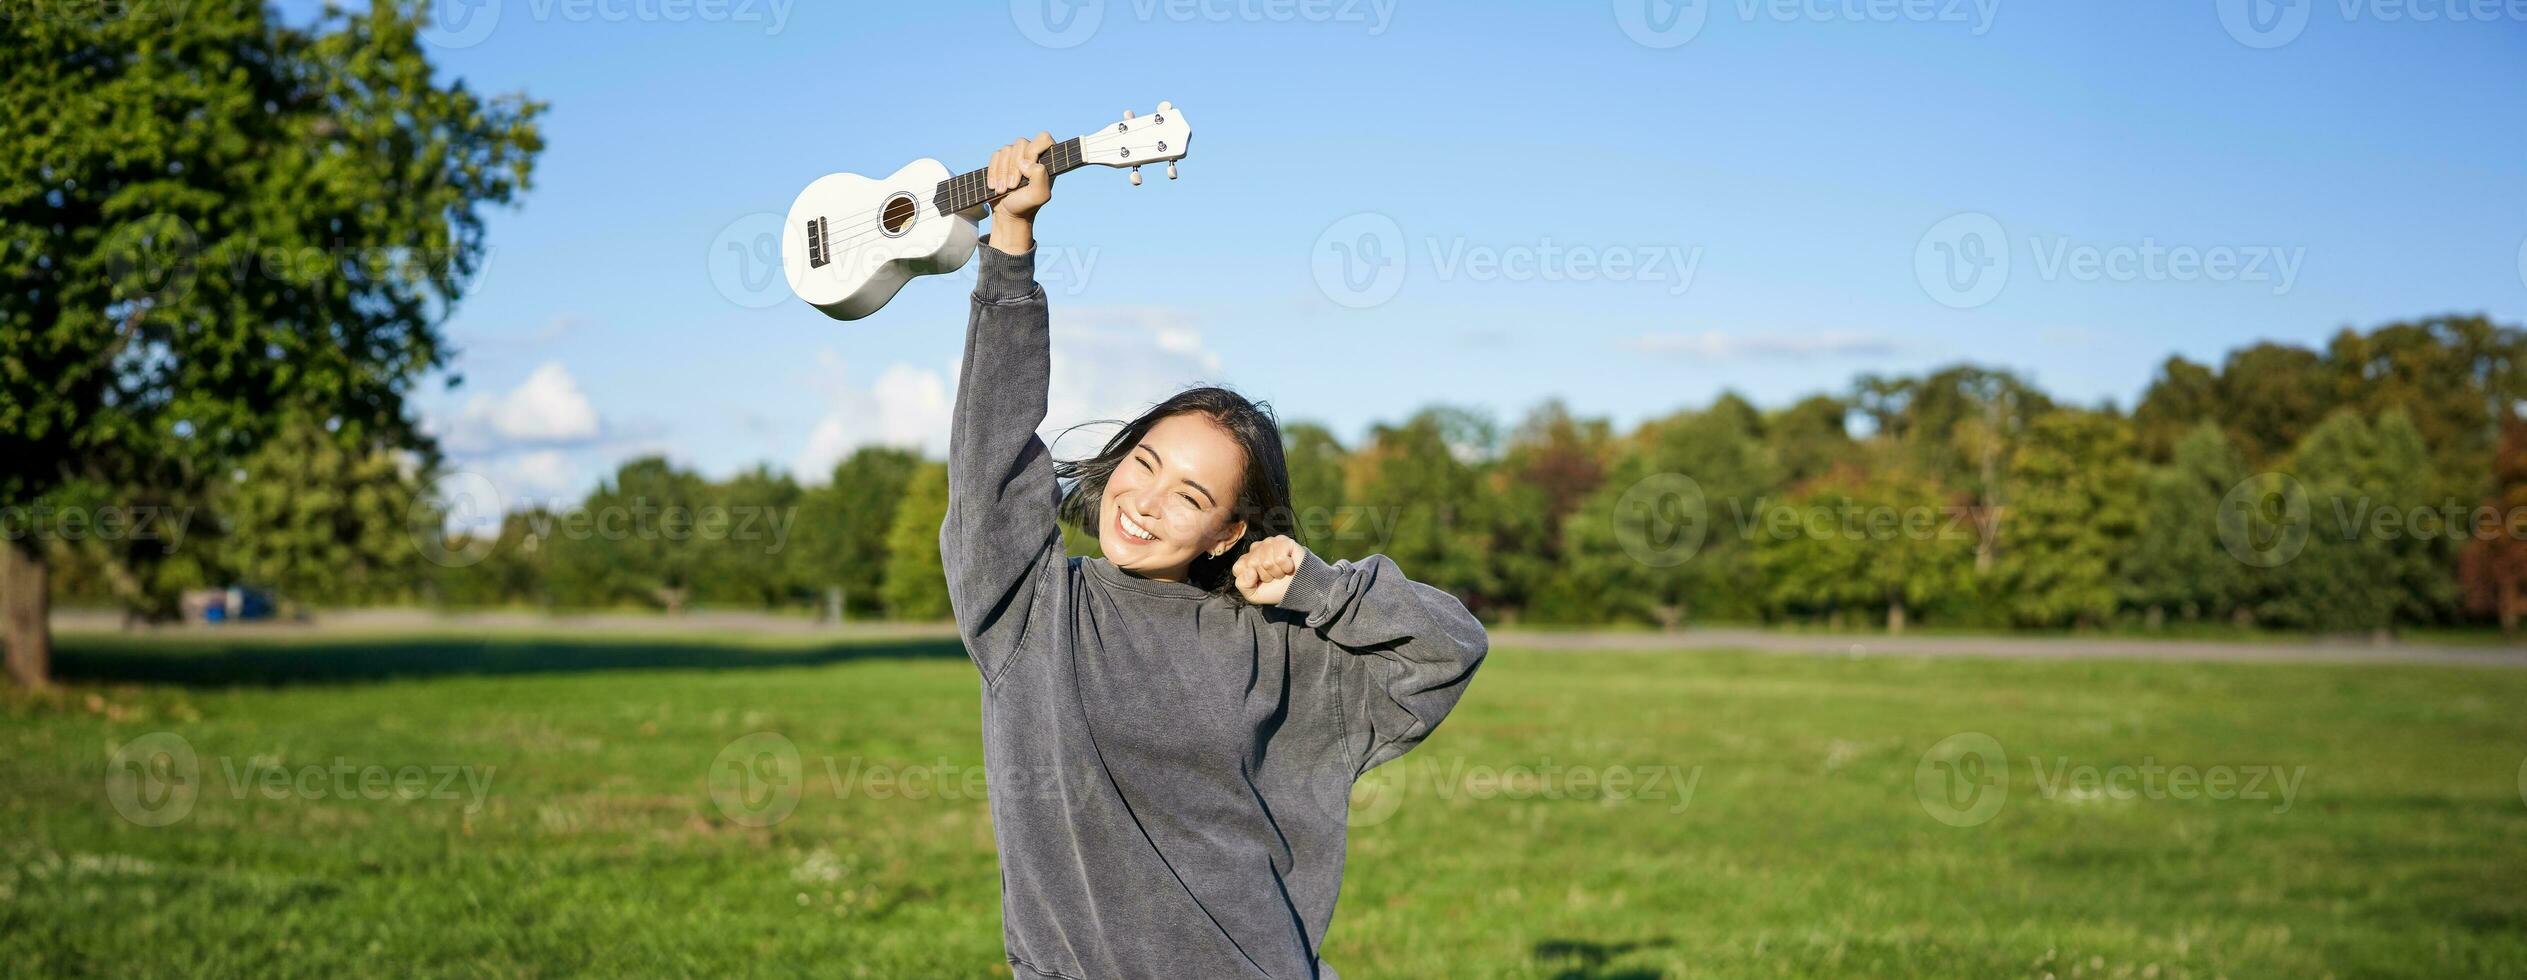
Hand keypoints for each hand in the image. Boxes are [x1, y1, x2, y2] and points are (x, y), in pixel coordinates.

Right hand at [986, 131, 1053, 254]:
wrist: (1009, 213)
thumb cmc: (1027, 204)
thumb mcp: (1040, 195)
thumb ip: (1040, 176)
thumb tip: (1024, 161)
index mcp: (1047, 159)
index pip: (1044, 138)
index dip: (1034, 150)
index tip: (1028, 170)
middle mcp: (1032, 153)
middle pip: (1021, 143)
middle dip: (1014, 167)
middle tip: (1013, 187)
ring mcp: (1016, 155)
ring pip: (1006, 149)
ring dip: (1002, 172)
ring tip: (1003, 189)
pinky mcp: (1001, 159)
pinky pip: (995, 155)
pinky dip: (993, 172)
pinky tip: (995, 186)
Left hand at [1233, 535, 1307, 605]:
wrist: (1298, 589)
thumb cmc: (1275, 590)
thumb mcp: (1253, 594)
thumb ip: (1242, 584)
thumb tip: (1250, 570)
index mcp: (1246, 560)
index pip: (1238, 568)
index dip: (1250, 579)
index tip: (1260, 581)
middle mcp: (1256, 549)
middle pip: (1253, 564)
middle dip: (1265, 576)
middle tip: (1274, 576)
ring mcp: (1269, 543)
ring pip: (1267, 561)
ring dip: (1277, 572)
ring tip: (1282, 571)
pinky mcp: (1283, 541)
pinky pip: (1280, 557)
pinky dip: (1286, 567)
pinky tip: (1289, 566)